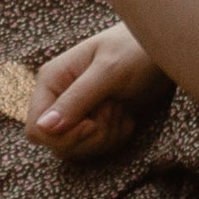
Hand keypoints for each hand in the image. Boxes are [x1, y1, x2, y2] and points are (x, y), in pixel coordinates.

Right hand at [28, 23, 161, 160]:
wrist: (161, 50)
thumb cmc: (135, 51)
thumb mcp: (107, 73)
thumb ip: (75, 100)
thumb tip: (42, 127)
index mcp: (52, 80)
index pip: (37, 129)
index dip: (63, 136)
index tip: (92, 125)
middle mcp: (59, 98)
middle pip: (58, 144)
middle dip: (90, 137)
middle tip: (114, 111)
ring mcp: (77, 111)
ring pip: (78, 148)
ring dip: (105, 137)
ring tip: (121, 109)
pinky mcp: (95, 122)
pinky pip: (96, 147)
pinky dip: (115, 138)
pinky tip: (127, 116)